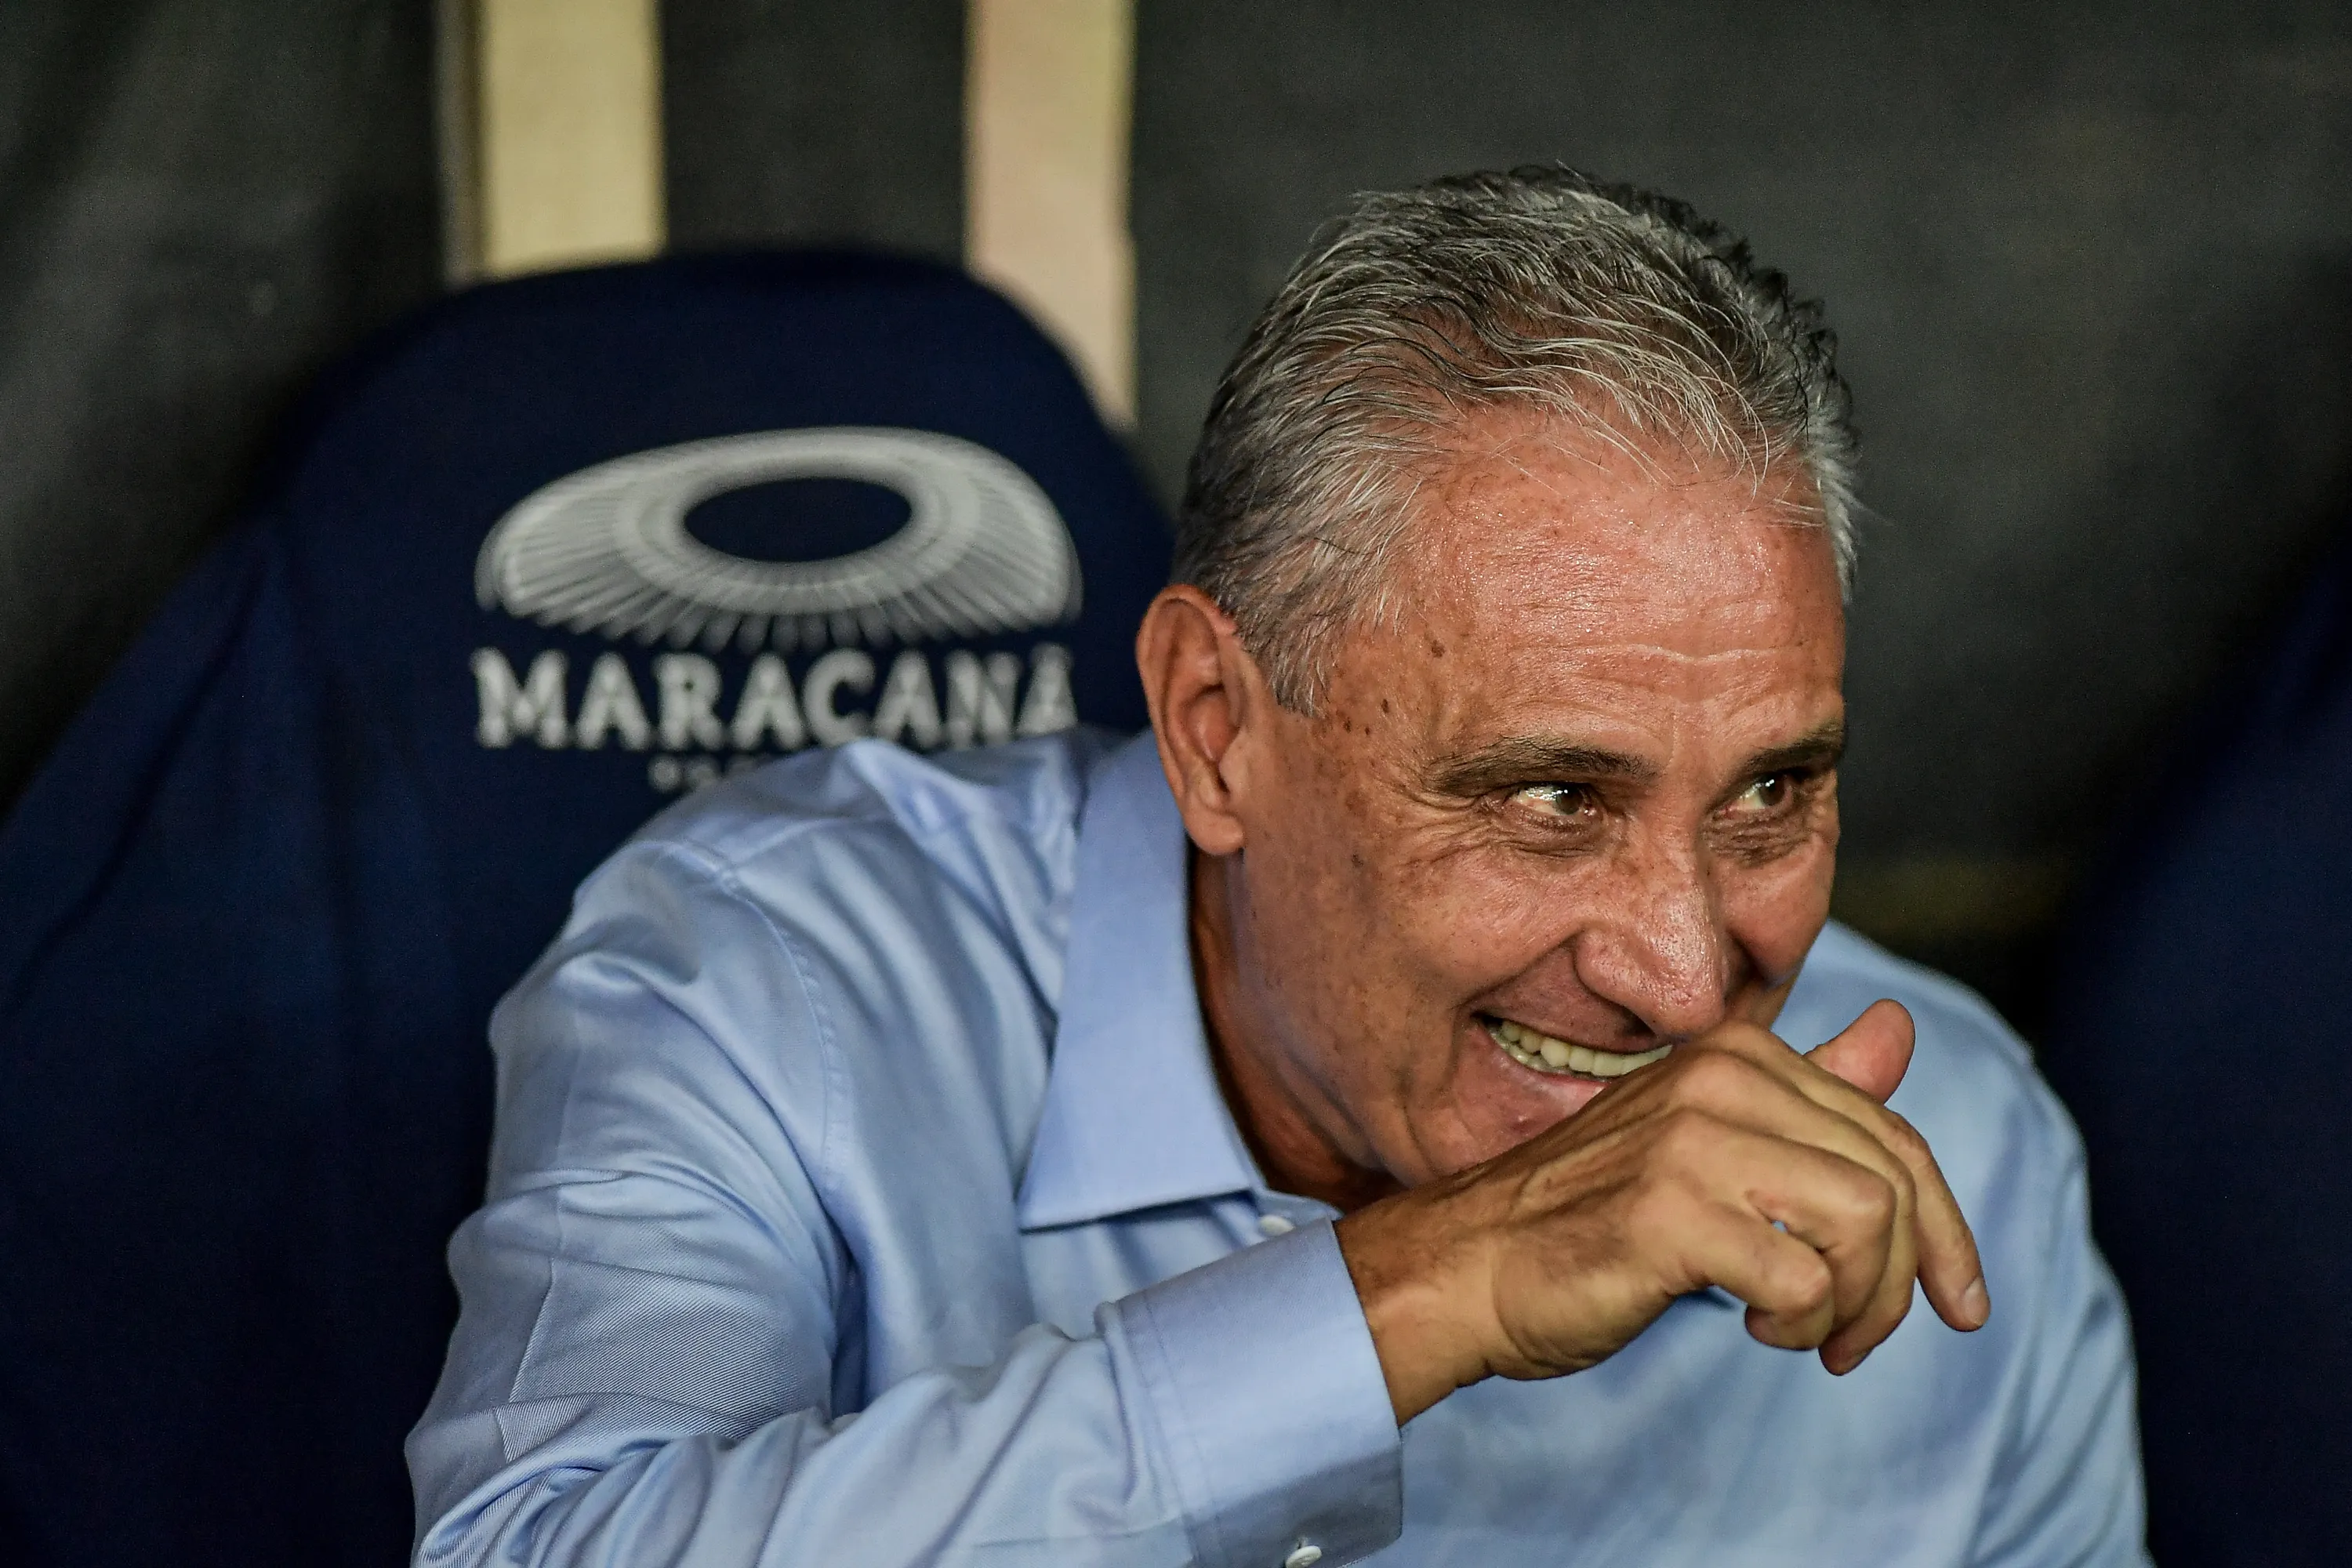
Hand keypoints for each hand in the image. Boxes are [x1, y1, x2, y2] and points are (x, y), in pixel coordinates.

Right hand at [1334, 1001, 1988, 1423]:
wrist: (1468, 1263)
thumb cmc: (1588, 1215)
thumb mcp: (1707, 1143)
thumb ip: (1807, 1091)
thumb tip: (1899, 1026)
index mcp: (1738, 1054)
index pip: (1893, 1134)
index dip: (1945, 1230)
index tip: (1960, 1306)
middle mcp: (1721, 1080)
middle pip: (1895, 1181)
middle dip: (1906, 1280)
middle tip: (1856, 1340)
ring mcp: (1692, 1141)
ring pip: (1868, 1223)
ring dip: (1861, 1305)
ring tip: (1809, 1339)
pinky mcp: (1669, 1213)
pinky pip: (1803, 1280)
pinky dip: (1800, 1325)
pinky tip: (1753, 1332)